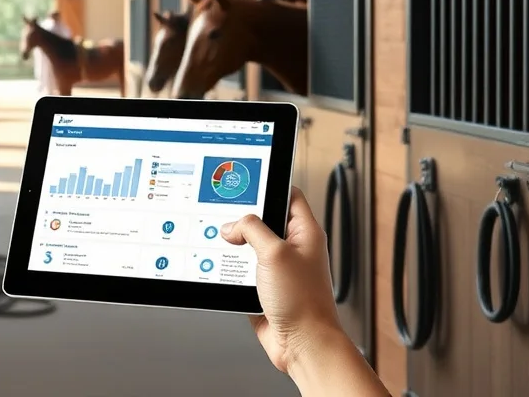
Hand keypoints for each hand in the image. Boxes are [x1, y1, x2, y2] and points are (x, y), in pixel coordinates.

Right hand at [221, 186, 342, 373]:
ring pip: (249, 246)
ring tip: (223, 245)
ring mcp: (278, 268)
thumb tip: (233, 225)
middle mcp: (293, 248)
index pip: (288, 195)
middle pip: (263, 220)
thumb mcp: (274, 253)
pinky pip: (243, 270)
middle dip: (242, 220)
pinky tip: (223, 269)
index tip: (246, 183)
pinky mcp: (264, 287)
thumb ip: (251, 230)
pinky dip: (231, 270)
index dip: (268, 185)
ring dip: (234, 247)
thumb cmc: (303, 302)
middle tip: (226, 217)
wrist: (302, 344)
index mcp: (305, 232)